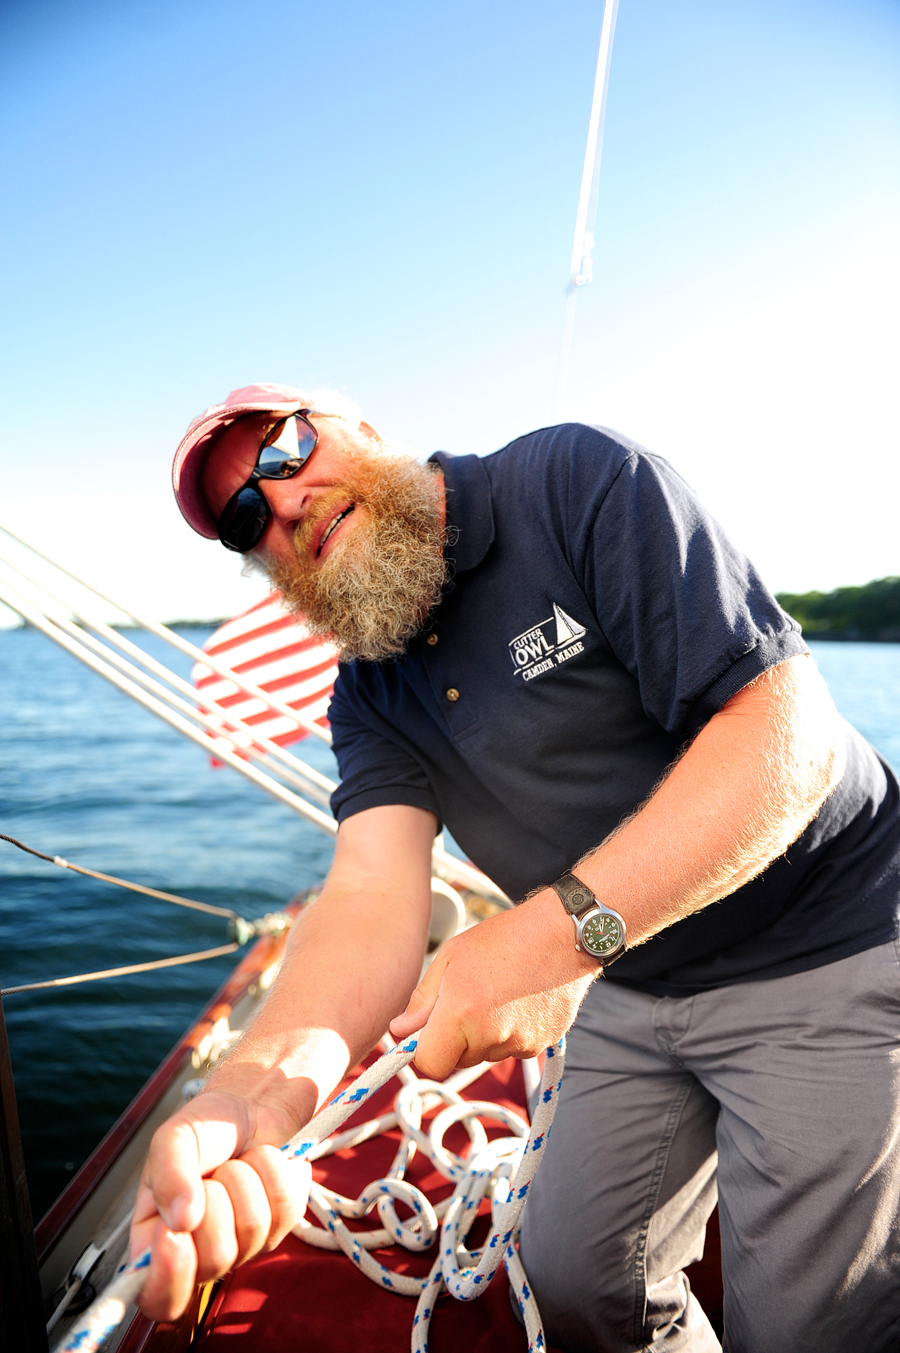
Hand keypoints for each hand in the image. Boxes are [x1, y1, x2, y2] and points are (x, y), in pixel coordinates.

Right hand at [131, 1085, 312, 1321]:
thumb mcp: (173, 1139)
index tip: (174, 1234)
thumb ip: (169, 1176)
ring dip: (245, 1179)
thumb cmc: (204, 1128)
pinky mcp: (280, 1226)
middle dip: (216, 1201)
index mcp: (157, 1242)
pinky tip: (262, 1162)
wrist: (250, 1105)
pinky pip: (287, 1208)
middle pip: (214, 1260)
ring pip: (253, 1231)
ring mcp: (244, 1244)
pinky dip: (275, 1172)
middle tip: (212, 1173)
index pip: (158, 1298)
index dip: (168, 1277)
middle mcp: (200, 1254)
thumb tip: (182, 1222)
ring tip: (236, 1163)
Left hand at [389, 889, 597, 1078]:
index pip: (430, 1064)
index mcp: (461, 1014)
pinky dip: (510, 1033)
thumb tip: (400, 1030)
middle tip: (467, 999)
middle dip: (455, 1039)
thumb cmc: (504, 938)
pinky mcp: (543, 1045)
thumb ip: (423, 1000)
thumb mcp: (451, 957)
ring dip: (484, 1036)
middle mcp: (491, 1036)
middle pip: (458, 1060)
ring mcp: (520, 1044)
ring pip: (486, 1055)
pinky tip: (518, 1001)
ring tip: (497, 994)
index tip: (428, 1031)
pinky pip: (513, 1048)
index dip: (425, 1050)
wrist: (563, 933)